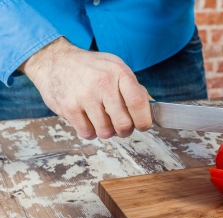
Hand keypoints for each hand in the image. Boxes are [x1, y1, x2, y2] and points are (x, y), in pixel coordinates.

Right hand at [19, 37, 151, 138]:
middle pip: (123, 123)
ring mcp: (84, 95)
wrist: (54, 60)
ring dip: (106, 132)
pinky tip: (88, 120)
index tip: (142, 125)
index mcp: (119, 72)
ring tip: (102, 120)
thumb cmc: (91, 68)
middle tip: (121, 127)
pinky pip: (87, 133)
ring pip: (105, 132)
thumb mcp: (115, 68)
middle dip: (125, 131)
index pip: (138, 102)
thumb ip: (134, 88)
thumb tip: (149, 111)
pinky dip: (90, 131)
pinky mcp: (68, 106)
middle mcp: (102, 83)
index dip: (143, 120)